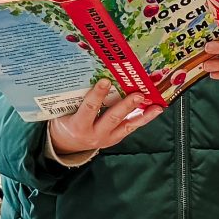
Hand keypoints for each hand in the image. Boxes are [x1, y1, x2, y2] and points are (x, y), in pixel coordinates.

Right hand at [45, 78, 161, 161]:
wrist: (66, 144)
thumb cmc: (64, 121)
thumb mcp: (62, 111)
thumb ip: (74, 98)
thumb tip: (85, 73)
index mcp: (78, 125)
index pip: (89, 108)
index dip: (97, 95)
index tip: (106, 81)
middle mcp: (94, 134)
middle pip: (112, 118)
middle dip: (126, 105)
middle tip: (138, 94)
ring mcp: (106, 139)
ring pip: (127, 125)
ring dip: (142, 114)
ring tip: (156, 105)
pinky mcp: (115, 139)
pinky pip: (131, 128)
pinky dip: (144, 119)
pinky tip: (155, 110)